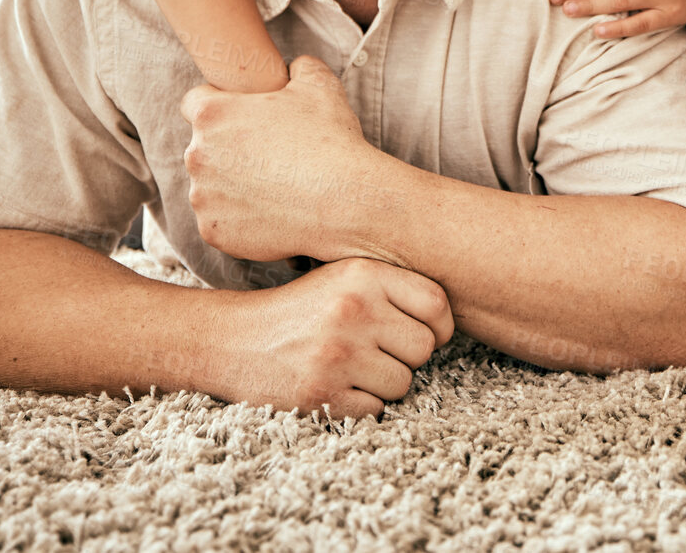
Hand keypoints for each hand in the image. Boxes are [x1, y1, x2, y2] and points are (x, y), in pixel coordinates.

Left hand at [182, 55, 405, 262]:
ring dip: (232, 185)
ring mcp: (202, 196)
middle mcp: (197, 154)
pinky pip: (220, 220)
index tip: (243, 119)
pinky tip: (272, 212)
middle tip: (268, 158)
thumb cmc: (331, 140)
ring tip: (274, 188)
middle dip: (228, 150)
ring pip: (210, 186)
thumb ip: (299, 67)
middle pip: (203, 147)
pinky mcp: (213, 231)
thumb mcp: (320, 86)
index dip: (220, 106)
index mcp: (212, 114)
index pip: (195, 102)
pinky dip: (240, 219)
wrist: (345, 202)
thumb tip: (293, 67)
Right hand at [214, 257, 452, 418]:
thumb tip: (454, 315)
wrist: (231, 340)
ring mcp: (338, 354)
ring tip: (349, 366)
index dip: (440, 326)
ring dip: (382, 383)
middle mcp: (354, 310)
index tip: (426, 333)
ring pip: (403, 384)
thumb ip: (394, 287)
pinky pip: (375, 410)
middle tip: (372, 350)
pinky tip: (333, 385)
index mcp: (364, 274)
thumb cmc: (301, 309)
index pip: (438, 304)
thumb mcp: (343, 277)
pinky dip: (359, 405)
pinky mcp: (322, 395)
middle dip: (405, 356)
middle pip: (424, 349)